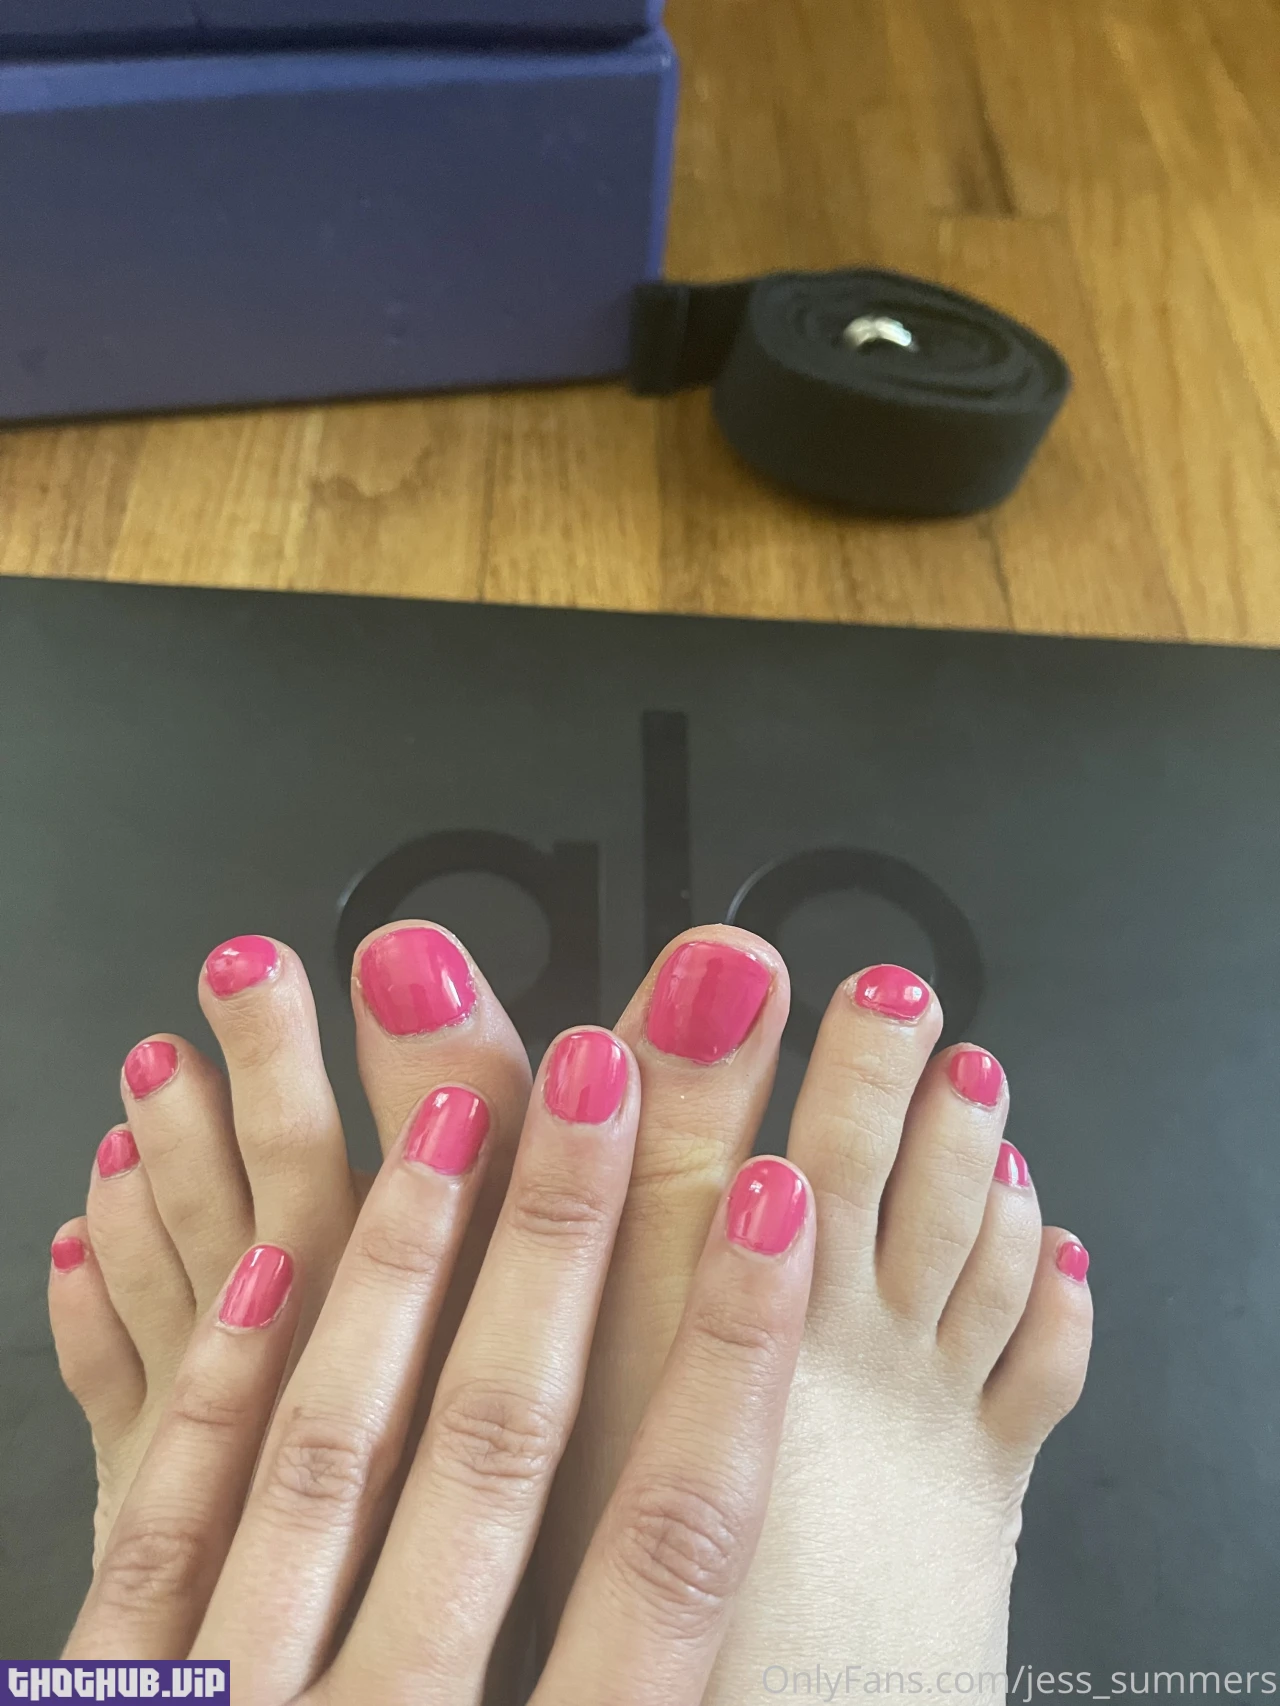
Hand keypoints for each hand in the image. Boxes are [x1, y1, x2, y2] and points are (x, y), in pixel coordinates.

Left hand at [66, 1025, 814, 1705]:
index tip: (775, 1220)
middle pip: (501, 1455)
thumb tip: (768, 1628)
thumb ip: (646, 1704)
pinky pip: (161, 1529)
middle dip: (566, 1251)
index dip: (729, 1369)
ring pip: (333, 1448)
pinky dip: (214, 1384)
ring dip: (403, 1270)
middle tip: (611, 1078)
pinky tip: (258, 1263)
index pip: (669, 1560)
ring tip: (458, 1115)